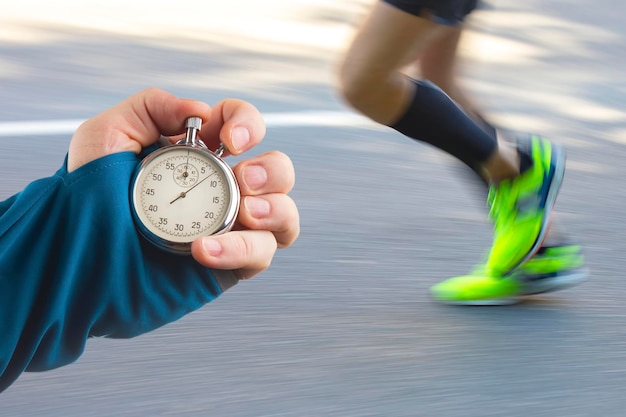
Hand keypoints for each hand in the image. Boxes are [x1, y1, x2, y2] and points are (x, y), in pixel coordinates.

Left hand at [68, 88, 298, 278]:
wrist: (76, 260)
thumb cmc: (86, 197)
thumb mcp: (107, 135)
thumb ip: (151, 106)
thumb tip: (200, 112)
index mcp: (200, 155)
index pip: (242, 126)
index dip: (247, 124)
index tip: (228, 140)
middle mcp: (222, 189)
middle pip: (278, 171)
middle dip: (271, 171)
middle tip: (243, 180)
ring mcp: (229, 228)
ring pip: (284, 216)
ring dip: (276, 210)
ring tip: (246, 213)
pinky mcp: (229, 265)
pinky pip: (260, 255)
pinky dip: (241, 249)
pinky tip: (203, 250)